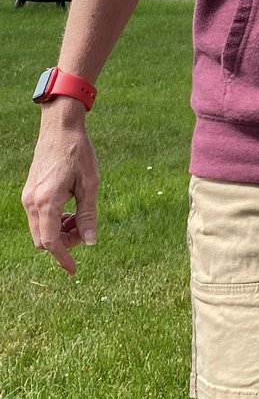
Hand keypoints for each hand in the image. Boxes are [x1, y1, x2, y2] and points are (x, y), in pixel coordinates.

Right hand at [22, 105, 98, 275]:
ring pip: (39, 230)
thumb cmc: (78, 153)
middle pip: (43, 240)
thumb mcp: (90, 184)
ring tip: (79, 217)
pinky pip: (38, 217)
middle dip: (63, 244)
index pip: (50, 242)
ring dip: (58, 232)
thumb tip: (90, 242)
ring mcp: (28, 197)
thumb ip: (89, 215)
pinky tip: (70, 210)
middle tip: (83, 231)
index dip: (62, 258)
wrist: (60, 128)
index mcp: (47, 201)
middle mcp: (32, 202)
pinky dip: (53, 221)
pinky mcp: (29, 192)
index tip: (74, 269)